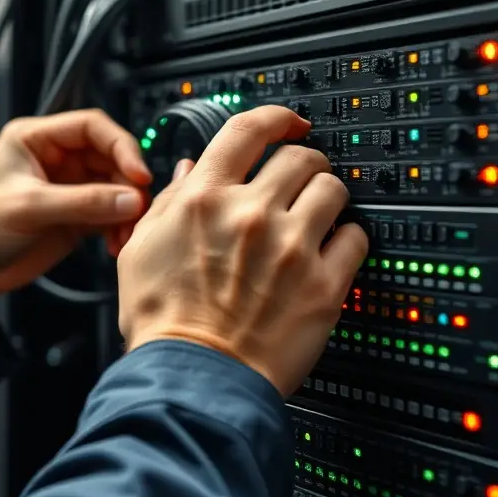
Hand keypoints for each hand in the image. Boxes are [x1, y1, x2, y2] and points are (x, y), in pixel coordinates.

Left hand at [0, 110, 151, 302]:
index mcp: (36, 139)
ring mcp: (66, 188)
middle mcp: (55, 159)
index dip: (120, 145)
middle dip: (127, 182)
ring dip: (127, 208)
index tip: (137, 172)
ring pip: (114, 187)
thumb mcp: (28, 207)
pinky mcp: (73, 217)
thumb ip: (82, 202)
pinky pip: (108, 215)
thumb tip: (129, 198)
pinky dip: (118, 227)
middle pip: (109, 157)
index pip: (91, 127)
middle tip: (138, 205)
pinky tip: (116, 242)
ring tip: (128, 230)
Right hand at [116, 106, 367, 395]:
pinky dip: (348, 239)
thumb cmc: (163, 321)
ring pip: (334, 189)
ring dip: (328, 196)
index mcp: (205, 198)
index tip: (290, 122)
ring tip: (318, 214)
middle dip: (304, 163)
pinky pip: (356, 238)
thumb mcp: (141, 248)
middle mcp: (252, 214)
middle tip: (302, 180)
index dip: (277, 117)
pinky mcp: (324, 284)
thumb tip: (189, 170)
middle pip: (301, 157)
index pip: (250, 129)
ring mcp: (292, 247)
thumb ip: (169, 201)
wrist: (193, 379)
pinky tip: (331, 250)